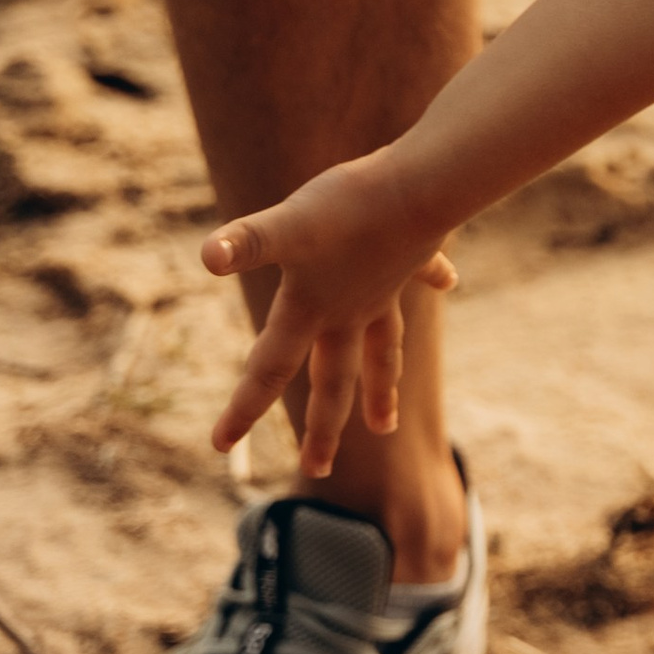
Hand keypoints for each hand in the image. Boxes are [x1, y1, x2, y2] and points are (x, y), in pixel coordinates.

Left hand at [201, 152, 458, 475]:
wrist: (423, 184)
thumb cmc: (353, 205)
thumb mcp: (291, 223)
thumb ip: (250, 240)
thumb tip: (206, 255)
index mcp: (312, 309)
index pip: (269, 368)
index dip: (242, 407)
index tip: (218, 446)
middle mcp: (350, 312)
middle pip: (333, 382)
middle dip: (323, 427)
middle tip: (318, 469)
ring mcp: (385, 291)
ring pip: (382, 352)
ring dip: (381, 389)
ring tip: (385, 427)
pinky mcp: (414, 258)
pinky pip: (422, 274)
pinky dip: (433, 277)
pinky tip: (447, 281)